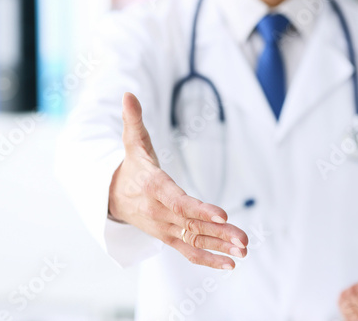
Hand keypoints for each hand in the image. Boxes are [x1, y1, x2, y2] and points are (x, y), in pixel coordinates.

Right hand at [108, 92, 248, 269]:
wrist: (112, 196)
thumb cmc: (131, 167)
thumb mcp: (132, 142)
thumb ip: (134, 120)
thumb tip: (128, 93)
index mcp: (153, 187)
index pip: (177, 200)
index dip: (199, 208)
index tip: (222, 215)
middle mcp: (159, 211)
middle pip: (191, 223)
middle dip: (218, 233)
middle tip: (244, 240)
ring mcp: (164, 227)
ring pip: (193, 239)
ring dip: (219, 247)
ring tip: (243, 252)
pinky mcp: (169, 237)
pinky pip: (188, 251)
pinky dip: (207, 259)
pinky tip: (229, 264)